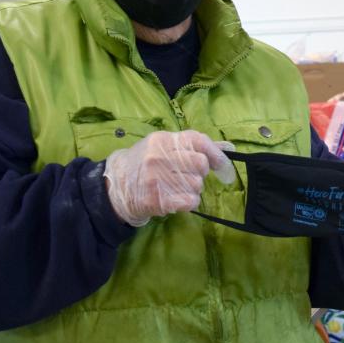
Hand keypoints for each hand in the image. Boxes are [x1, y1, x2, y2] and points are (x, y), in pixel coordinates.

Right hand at [104, 130, 235, 226]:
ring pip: (198, 184)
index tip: (222, 164)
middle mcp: (160, 158)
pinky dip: (189, 201)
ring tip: (177, 187)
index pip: (199, 141)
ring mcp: (157, 179)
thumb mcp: (163, 146)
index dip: (216, 154)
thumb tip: (228, 149)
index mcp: (163, 140)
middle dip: (200, 172)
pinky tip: (178, 199)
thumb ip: (192, 145)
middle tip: (188, 175)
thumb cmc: (144, 162)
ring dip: (193, 188)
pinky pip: (191, 201)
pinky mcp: (157, 200)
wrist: (115, 185)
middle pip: (201, 165)